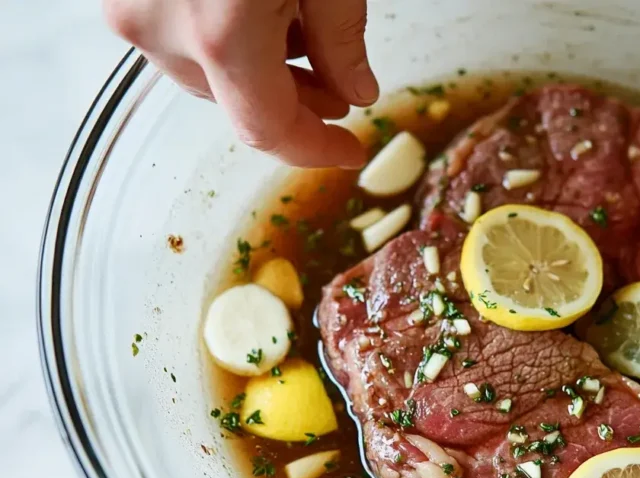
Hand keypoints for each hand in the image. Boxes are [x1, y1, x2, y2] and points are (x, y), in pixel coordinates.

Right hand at [103, 0, 375, 167]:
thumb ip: (342, 38)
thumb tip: (356, 91)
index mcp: (221, 32)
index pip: (270, 130)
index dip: (316, 149)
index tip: (350, 151)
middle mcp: (162, 29)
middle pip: (237, 104)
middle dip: (295, 107)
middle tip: (341, 94)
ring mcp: (131, 9)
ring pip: (206, 75)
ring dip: (259, 74)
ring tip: (304, 45)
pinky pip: (178, 39)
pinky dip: (222, 41)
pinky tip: (260, 13)